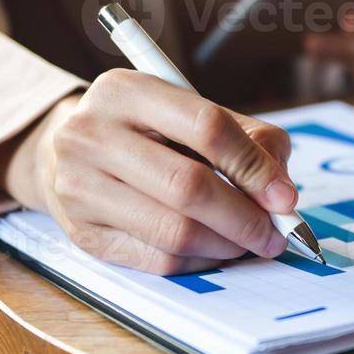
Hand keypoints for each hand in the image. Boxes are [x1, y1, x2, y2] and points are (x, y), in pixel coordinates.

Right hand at [8, 70, 297, 274]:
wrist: (68, 151)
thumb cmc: (150, 131)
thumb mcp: (193, 113)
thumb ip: (249, 140)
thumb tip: (282, 194)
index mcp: (126, 91)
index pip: (206, 126)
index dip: (253, 166)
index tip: (285, 198)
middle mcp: (91, 135)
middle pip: (187, 186)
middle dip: (244, 217)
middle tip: (275, 234)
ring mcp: (78, 187)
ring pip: (173, 231)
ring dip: (226, 245)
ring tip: (249, 243)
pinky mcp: (82, 234)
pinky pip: (157, 260)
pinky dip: (200, 262)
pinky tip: (216, 251)